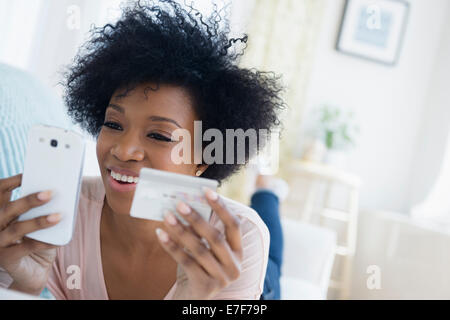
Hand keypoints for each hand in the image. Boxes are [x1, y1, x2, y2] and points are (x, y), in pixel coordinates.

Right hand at [0, 174, 61, 294]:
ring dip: (39, 221)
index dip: (11, 182)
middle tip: (49, 193)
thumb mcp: (34, 219)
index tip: (28, 174)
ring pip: (17, 229)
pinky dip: (44, 242)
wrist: (30, 270)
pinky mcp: (6, 258)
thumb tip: (56, 191)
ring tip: (58, 216)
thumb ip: (37, 207)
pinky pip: (26, 248)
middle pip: (8, 209)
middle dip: (28, 200)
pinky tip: (58, 239)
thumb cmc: (34, 238)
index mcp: (0, 211)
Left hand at [156, 188, 242, 299]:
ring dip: (181, 230)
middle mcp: (235, 266)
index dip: (222, 207)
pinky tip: (161, 234)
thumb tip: (186, 205)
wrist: (193, 299)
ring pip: (200, 249)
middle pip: (216, 237)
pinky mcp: (206, 287)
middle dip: (197, 218)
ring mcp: (222, 278)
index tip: (206, 190)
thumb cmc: (199, 267)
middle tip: (180, 203)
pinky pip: (186, 262)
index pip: (234, 225)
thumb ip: (201, 232)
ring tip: (167, 216)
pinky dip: (172, 246)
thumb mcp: (205, 249)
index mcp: (238, 252)